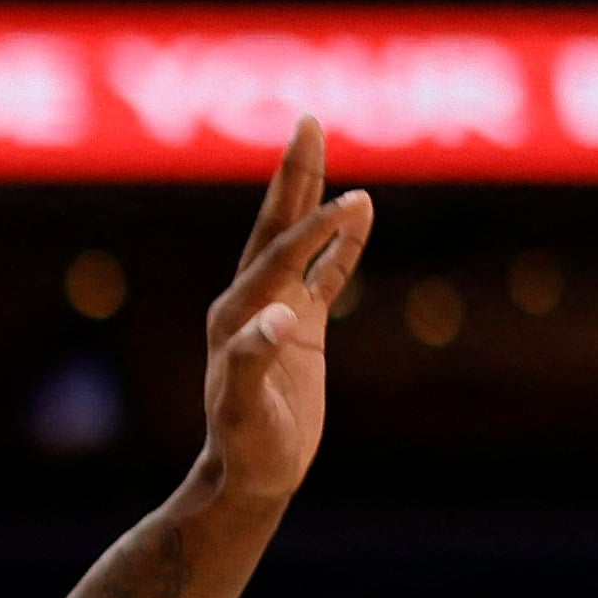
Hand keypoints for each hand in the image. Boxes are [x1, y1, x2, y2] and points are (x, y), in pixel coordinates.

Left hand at [193, 121, 370, 504]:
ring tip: (320, 143)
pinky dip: (341, 244)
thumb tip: (278, 318)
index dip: (317, 228)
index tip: (356, 201)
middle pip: (276, 223)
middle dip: (295, 174)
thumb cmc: (245, 448)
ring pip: (296, 239)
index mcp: (237, 313)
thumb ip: (253, 361)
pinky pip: (324, 274)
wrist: (249, 477)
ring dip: (312, 195)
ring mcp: (275, 309)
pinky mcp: (298, 326)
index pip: (280, 254)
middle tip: (308, 121)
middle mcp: (251, 300)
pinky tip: (361, 215)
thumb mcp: (246, 411)